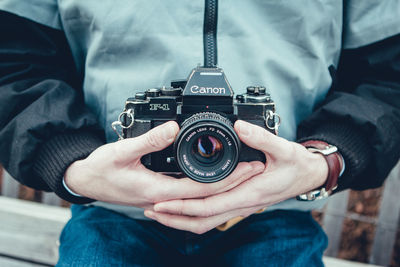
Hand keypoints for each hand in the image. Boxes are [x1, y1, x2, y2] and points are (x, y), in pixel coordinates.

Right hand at [64, 121, 263, 209]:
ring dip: (223, 183)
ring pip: (201, 194)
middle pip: (207, 194)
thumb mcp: (122, 151)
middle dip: (234, 182)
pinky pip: (191, 191)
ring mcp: (164, 196)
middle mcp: (165, 198)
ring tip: (243, 169)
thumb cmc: (102, 169)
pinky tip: (217, 175)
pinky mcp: (162, 191)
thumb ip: (148, 140)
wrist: (88, 181)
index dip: (228, 179)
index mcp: (159, 191)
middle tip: (256, 167)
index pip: (202, 189)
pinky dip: (208, 183)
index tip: (247, 167)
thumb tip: (172, 127)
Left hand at [145, 120, 327, 233]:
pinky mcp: (239, 202)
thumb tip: (240, 126)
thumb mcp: (283, 148)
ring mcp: (240, 206)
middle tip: (151, 211)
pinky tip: (184, 206)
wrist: (307, 176)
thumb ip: (261, 137)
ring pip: (206, 222)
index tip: (162, 203)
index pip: (209, 207)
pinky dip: (195, 214)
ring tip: (160, 212)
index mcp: (249, 194)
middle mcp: (242, 205)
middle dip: (175, 219)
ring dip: (182, 220)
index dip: (183, 207)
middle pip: (202, 221)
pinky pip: (213, 215)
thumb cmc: (297, 166)